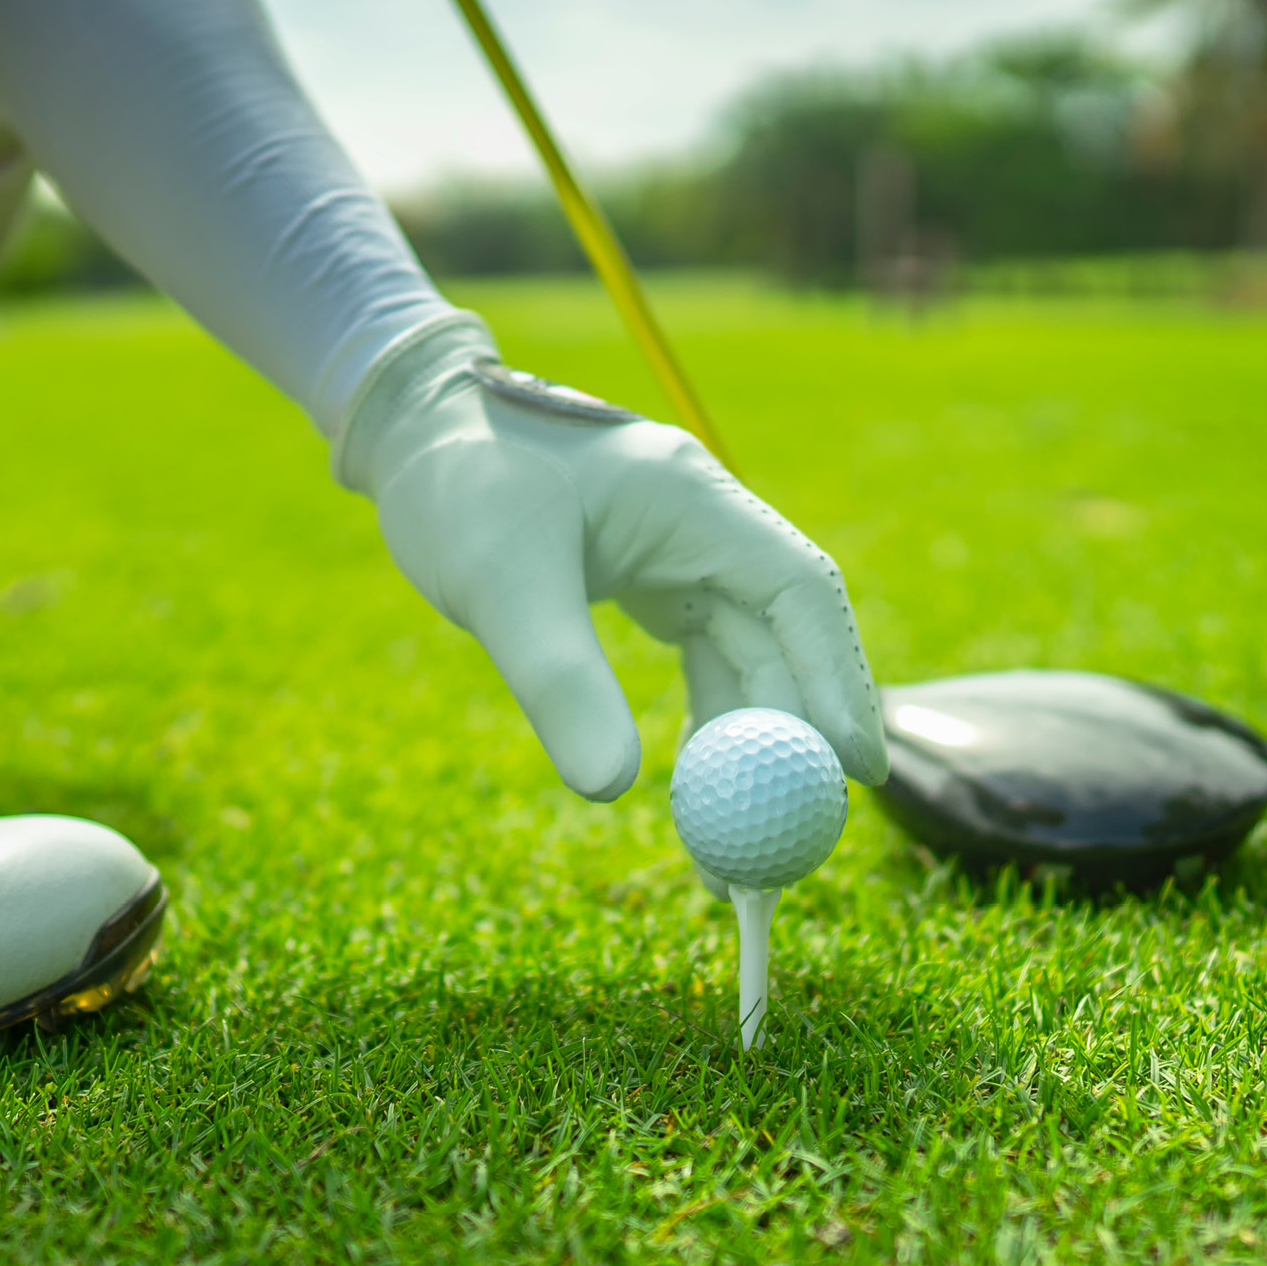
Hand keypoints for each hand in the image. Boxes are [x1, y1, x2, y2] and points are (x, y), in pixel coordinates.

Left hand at [334, 316, 886, 800]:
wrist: (409, 429)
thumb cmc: (456, 484)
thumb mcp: (501, 586)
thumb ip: (560, 683)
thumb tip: (611, 791)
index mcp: (693, 497)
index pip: (798, 589)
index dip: (838, 678)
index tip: (857, 768)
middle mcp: (706, 521)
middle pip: (786, 633)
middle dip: (797, 733)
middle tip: (798, 831)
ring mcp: (683, 549)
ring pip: (749, 652)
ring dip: (753, 740)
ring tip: (746, 836)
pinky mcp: (653, 576)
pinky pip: (705, 655)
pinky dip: (712, 720)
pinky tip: (704, 783)